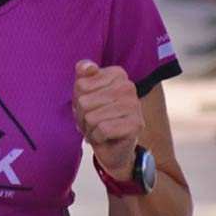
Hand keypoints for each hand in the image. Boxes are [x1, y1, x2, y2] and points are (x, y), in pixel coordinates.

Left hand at [72, 60, 141, 179]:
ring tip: (99, 129)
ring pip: (92, 116)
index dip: (78, 100)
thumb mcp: (83, 93)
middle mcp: (128, 86)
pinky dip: (98, 137)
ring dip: (90, 128)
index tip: (90, 106)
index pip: (81, 85)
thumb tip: (87, 67)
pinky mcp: (136, 124)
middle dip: (83, 116)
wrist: (112, 148)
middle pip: (84, 101)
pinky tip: (105, 137)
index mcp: (117, 74)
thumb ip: (83, 74)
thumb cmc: (96, 116)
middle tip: (93, 121)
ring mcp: (134, 105)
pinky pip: (102, 129)